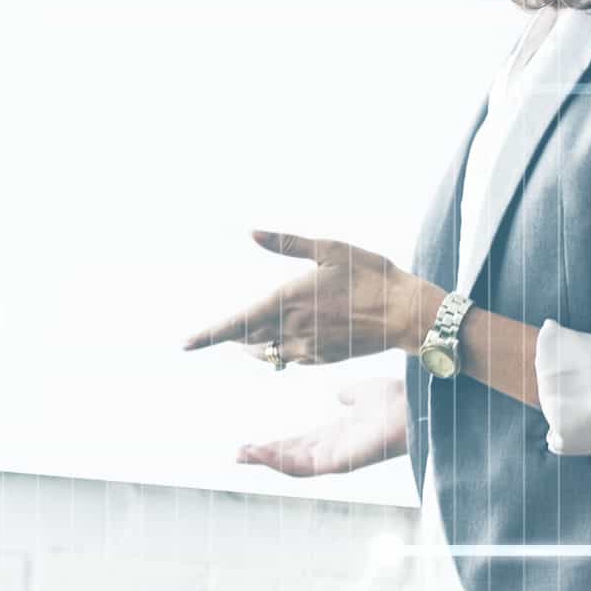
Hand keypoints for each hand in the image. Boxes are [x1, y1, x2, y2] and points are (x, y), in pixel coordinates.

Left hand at [186, 230, 441, 371]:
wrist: (406, 313)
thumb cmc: (370, 275)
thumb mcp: (329, 249)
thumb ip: (287, 244)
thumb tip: (251, 232)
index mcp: (286, 301)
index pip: (235, 324)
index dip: (207, 336)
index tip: (184, 345)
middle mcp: (292, 329)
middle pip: (247, 342)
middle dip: (232, 339)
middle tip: (221, 333)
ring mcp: (308, 348)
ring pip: (268, 354)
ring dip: (255, 347)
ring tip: (250, 337)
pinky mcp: (324, 358)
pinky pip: (292, 358)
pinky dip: (282, 350)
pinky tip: (290, 339)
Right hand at [238, 378, 412, 480]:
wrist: (416, 405)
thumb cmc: (399, 401)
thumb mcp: (365, 394)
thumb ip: (351, 395)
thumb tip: (337, 394)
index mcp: (339, 436)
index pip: (301, 444)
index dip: (276, 444)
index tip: (252, 442)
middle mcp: (336, 451)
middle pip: (292, 458)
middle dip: (264, 457)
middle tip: (237, 455)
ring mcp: (337, 459)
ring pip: (293, 466)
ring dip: (265, 462)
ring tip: (240, 455)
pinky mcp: (339, 463)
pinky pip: (302, 467)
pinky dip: (278, 462)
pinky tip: (259, 452)